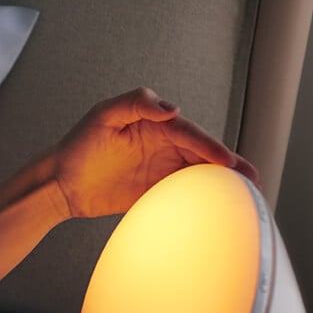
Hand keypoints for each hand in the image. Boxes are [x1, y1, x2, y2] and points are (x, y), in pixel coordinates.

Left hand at [48, 87, 259, 218]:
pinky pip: (185, 194)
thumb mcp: (102, 116)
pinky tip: (222, 208)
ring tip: (249, 193)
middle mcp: (164, 145)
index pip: (190, 134)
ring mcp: (162, 169)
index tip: (226, 161)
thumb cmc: (78, 145)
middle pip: (203, 153)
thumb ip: (135, 103)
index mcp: (155, 124)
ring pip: (199, 173)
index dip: (210, 146)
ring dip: (223, 182)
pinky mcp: (156, 191)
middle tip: (252, 178)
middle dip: (229, 164)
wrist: (60, 183)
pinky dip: (204, 199)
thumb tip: (173, 109)